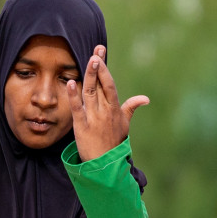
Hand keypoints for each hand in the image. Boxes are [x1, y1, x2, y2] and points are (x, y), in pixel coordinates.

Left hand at [67, 45, 148, 161]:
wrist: (106, 165)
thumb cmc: (114, 143)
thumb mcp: (124, 124)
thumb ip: (131, 108)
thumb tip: (145, 98)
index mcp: (114, 109)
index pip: (109, 84)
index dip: (104, 68)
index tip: (100, 52)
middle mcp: (105, 111)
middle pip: (101, 85)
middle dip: (98, 67)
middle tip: (96, 52)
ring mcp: (93, 119)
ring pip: (91, 94)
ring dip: (90, 77)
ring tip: (89, 61)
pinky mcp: (81, 127)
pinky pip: (77, 109)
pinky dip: (74, 97)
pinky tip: (71, 83)